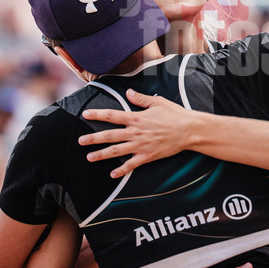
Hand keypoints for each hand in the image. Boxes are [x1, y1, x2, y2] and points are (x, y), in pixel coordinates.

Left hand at [80, 90, 195, 177]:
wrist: (188, 130)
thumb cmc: (175, 114)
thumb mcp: (158, 102)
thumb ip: (141, 99)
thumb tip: (128, 93)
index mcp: (136, 118)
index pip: (112, 115)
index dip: (97, 114)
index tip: (85, 114)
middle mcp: (135, 132)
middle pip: (109, 135)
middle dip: (93, 138)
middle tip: (80, 141)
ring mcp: (140, 145)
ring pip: (116, 151)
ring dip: (101, 155)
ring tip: (89, 157)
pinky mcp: (147, 156)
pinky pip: (131, 165)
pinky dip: (121, 170)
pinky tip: (112, 175)